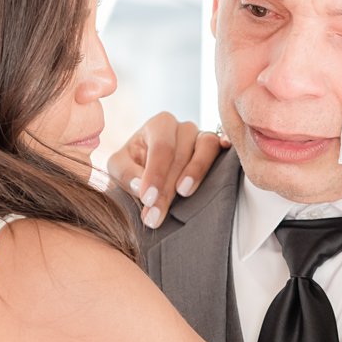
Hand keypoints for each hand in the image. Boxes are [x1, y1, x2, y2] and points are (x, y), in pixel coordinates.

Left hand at [106, 112, 229, 229]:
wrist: (152, 170)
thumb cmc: (135, 165)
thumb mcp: (119, 167)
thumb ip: (125, 174)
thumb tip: (140, 187)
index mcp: (159, 125)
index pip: (160, 148)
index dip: (155, 174)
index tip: (147, 199)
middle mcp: (183, 127)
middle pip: (180, 155)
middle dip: (167, 189)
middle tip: (155, 217)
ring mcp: (203, 136)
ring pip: (205, 148)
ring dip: (195, 172)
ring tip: (184, 194)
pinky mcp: (217, 148)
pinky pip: (221, 149)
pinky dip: (221, 157)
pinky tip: (220, 170)